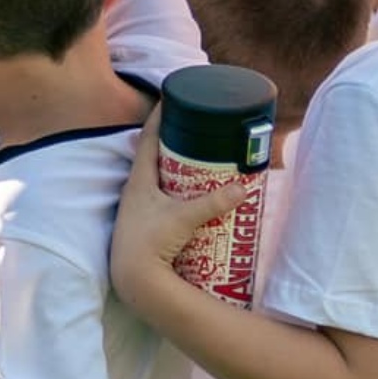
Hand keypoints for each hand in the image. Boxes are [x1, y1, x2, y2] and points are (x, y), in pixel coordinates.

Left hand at [106, 107, 249, 293]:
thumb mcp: (185, 219)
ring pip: (159, 179)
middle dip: (176, 144)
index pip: (146, 139)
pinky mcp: (146, 225)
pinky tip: (194, 197)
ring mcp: (139, 208)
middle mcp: (135, 191)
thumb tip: (243, 188)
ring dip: (178, 170)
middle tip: (200, 133)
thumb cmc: (151, 244)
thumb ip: (213, 202)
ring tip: (203, 162)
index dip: (159, 117)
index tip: (171, 98)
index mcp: (138, 180)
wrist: (134, 280)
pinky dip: (178, 193)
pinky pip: (163, 199)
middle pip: (155, 157)